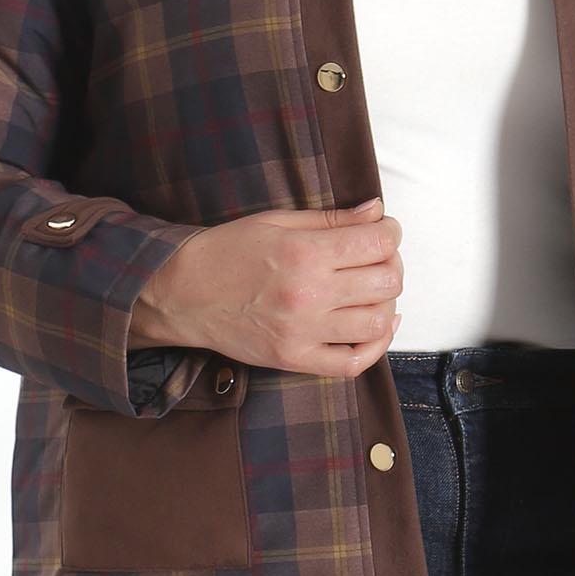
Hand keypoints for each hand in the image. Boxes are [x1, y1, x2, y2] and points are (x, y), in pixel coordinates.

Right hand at [128, 196, 402, 375]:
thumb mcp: (276, 222)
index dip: (391, 232)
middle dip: (392, 264)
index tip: (384, 230)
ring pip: (378, 322)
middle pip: (386, 282)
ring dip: (387, 303)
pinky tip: (377, 327)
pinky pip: (354, 363)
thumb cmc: (227, 252)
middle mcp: (309, 294)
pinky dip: (376, 346)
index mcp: (305, 253)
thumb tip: (377, 212)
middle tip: (379, 259)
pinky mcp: (295, 359)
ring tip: (373, 290)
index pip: (378, 243)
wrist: (183, 294)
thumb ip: (331, 220)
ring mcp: (304, 332)